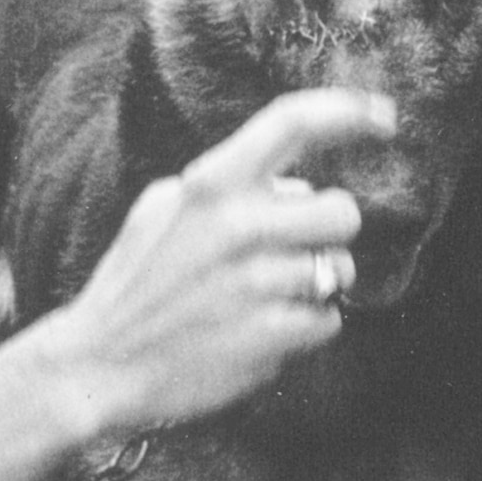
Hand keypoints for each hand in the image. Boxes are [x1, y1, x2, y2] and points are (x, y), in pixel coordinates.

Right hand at [0, 88, 391, 480]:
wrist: (96, 368)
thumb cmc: (130, 289)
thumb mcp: (158, 214)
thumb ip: (222, 188)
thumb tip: (293, 187)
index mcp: (209, 185)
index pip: (293, 124)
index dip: (349, 112)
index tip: (385, 118)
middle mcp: (239, 226)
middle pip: (342, 212)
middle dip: (328, 236)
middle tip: (292, 256)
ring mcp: (258, 283)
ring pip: (339, 273)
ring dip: (314, 289)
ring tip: (262, 303)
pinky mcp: (272, 336)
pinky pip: (327, 323)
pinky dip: (303, 331)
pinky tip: (257, 335)